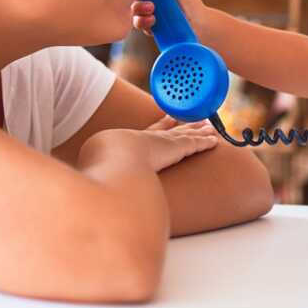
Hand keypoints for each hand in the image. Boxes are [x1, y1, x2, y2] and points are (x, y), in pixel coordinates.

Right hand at [88, 114, 220, 173]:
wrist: (116, 154)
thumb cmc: (107, 163)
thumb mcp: (103, 169)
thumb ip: (103, 177)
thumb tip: (92, 189)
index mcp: (136, 142)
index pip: (152, 131)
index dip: (162, 125)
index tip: (168, 117)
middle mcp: (153, 139)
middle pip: (173, 129)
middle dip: (184, 124)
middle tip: (195, 118)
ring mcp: (166, 142)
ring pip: (187, 135)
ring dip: (199, 130)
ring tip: (208, 126)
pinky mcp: (179, 148)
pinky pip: (196, 144)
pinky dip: (205, 141)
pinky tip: (215, 140)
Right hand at [131, 0, 212, 41]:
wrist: (200, 24)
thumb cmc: (191, 1)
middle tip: (150, 1)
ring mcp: (148, 14)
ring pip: (133, 11)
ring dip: (140, 11)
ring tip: (153, 11)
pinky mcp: (150, 27)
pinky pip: (140, 24)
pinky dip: (144, 22)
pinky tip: (154, 21)